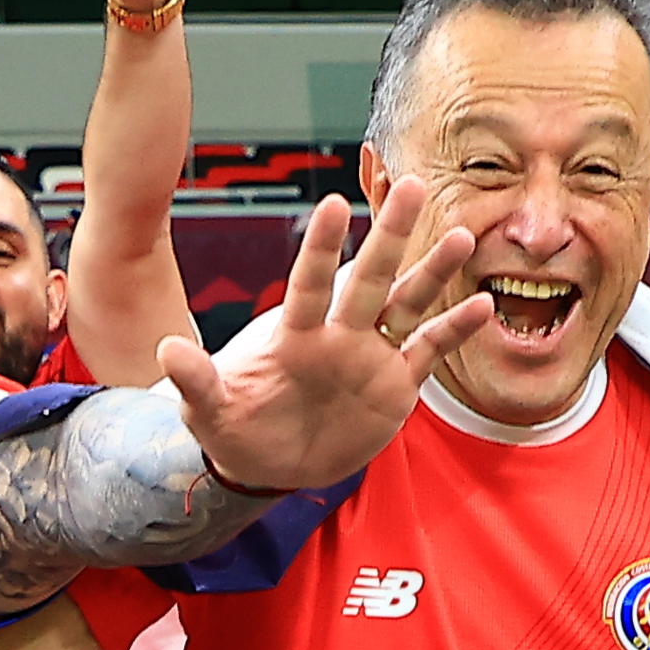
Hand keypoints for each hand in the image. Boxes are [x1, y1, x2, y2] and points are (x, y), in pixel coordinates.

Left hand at [158, 194, 490, 498]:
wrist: (266, 463)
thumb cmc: (232, 429)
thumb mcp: (208, 412)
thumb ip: (196, 383)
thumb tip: (166, 354)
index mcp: (293, 335)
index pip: (308, 284)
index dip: (320, 248)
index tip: (333, 205)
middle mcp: (337, 335)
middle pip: (368, 278)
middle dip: (389, 236)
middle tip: (413, 186)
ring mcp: (369, 357)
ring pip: (407, 305)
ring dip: (432, 273)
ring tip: (461, 236)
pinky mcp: (394, 386)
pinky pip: (428, 352)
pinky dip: (454, 331)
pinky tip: (484, 307)